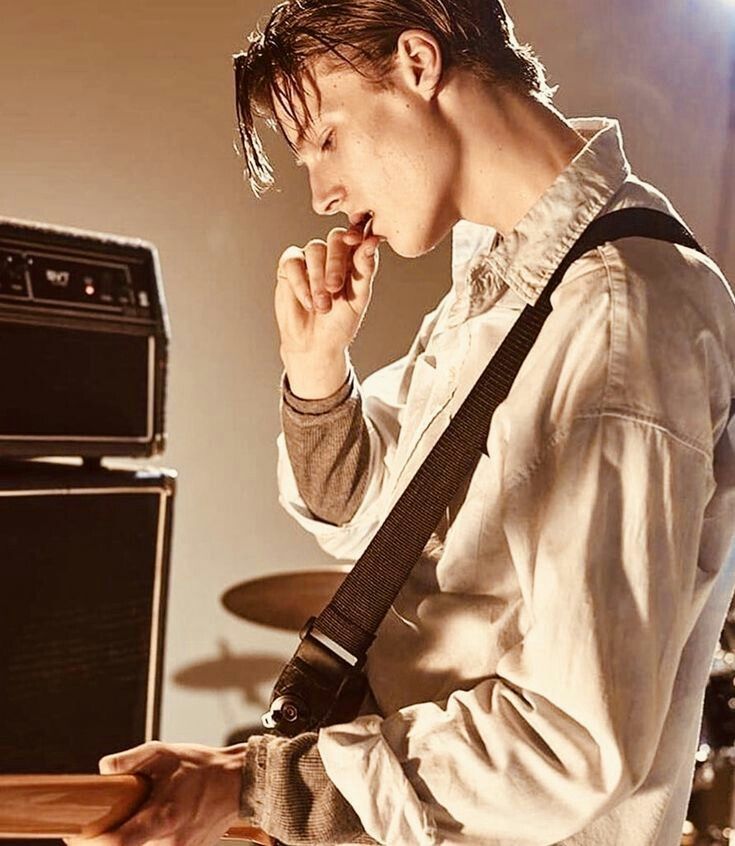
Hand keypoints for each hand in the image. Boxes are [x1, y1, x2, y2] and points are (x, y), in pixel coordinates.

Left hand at [64, 741, 246, 845]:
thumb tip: (104, 768)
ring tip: (127, 820)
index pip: (117, 843)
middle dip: (105, 842)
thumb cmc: (204, 766)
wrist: (239, 782)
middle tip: (93, 828)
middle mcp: (170, 842)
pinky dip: (145, 841)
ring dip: (127, 841)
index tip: (74, 834)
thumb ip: (132, 760)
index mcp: (164, 816)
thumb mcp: (165, 753)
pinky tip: (148, 823)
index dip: (90, 843)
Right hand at [275, 222, 379, 396]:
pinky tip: (307, 302)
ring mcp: (310, 258)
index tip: (355, 241)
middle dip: (335, 263)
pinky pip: (292, 261)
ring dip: (318, 277)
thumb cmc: (340, 323)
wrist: (315, 344)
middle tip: (334, 288)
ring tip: (322, 305)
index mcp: (354, 259)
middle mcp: (332, 254)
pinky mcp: (289, 266)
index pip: (358, 238)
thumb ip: (364, 270)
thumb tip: (371, 242)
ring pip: (315, 249)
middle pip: (335, 239)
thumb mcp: (357, 299)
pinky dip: (300, 282)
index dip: (356, 234)